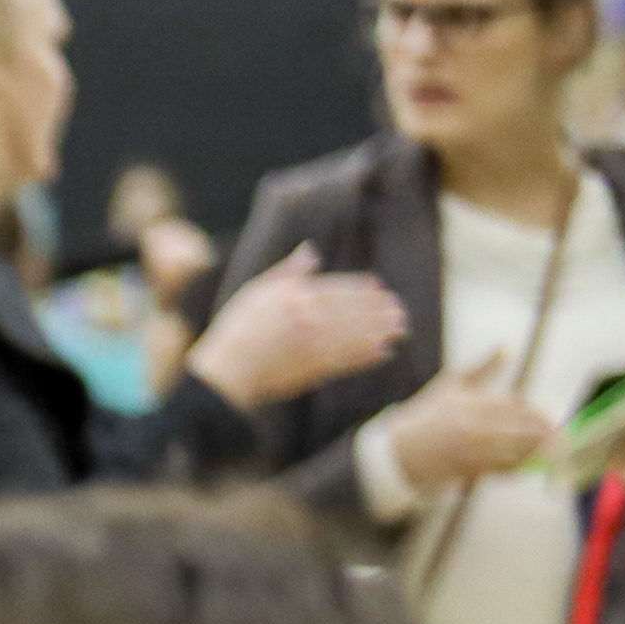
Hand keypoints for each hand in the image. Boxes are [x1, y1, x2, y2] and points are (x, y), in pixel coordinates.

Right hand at [190, 257, 407, 411]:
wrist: (224, 373)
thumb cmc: (236, 331)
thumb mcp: (257, 291)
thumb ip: (288, 272)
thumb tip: (311, 250)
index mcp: (298, 296)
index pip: (340, 288)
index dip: (363, 289)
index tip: (380, 289)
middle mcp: (311, 318)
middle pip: (355, 311)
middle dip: (380, 311)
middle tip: (399, 311)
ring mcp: (314, 345)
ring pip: (357, 335)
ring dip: (381, 332)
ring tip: (399, 330)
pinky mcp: (313, 370)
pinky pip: (348, 360)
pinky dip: (368, 357)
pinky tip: (383, 353)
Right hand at [373, 364, 559, 495]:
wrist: (394, 453)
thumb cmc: (423, 417)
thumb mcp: (449, 386)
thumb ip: (482, 367)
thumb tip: (505, 346)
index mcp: (473, 402)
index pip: (516, 407)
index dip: (537, 416)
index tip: (550, 422)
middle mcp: (475, 426)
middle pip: (522, 429)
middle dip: (545, 435)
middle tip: (561, 440)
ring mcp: (471, 450)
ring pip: (515, 451)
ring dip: (537, 454)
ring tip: (552, 454)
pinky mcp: (467, 471)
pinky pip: (501, 470)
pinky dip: (518, 469)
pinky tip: (526, 466)